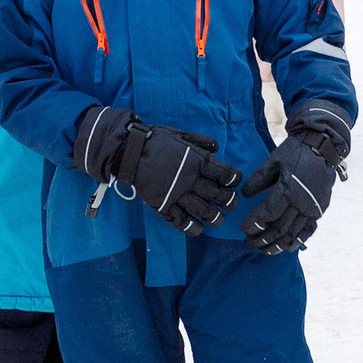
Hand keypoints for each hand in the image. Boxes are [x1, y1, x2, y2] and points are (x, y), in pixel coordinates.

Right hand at [72, 106, 240, 235]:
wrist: (129, 151)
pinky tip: (198, 229)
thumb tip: (216, 147)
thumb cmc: (154, 140)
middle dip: (229, 200)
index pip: (225, 174)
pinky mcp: (163, 205)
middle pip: (218, 194)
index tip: (234, 181)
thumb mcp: (180, 134)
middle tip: (231, 203)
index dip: (233, 179)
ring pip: (204, 210)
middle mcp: (191, 179)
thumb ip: (200, 140)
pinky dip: (192, 228)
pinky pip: (180, 221)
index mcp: (197, 160)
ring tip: (218, 218)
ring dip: (215, 217)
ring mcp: (177, 194)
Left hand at [240, 106, 348, 253]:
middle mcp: (301, 202)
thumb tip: (245, 195)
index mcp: (287, 189)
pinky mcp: (320, 209)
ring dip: (277, 245)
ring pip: (293, 234)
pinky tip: (287, 248)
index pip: (267, 214)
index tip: (243, 230)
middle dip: (262, 239)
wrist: (322, 145)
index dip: (253, 225)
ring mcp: (312, 207)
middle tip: (249, 242)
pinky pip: (309, 231)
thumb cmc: (295, 151)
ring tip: (264, 250)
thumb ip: (258, 179)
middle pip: (279, 229)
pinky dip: (298, 241)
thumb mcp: (273, 161)